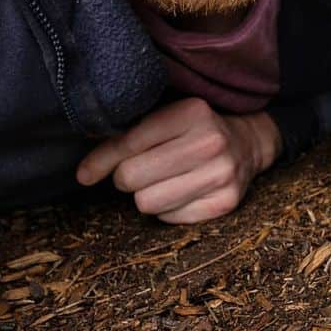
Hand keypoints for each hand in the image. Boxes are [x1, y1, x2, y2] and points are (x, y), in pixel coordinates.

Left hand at [76, 98, 281, 222]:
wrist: (247, 143)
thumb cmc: (193, 129)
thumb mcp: (167, 116)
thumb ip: (127, 134)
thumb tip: (83, 173)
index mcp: (192, 111)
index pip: (128, 143)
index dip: (101, 160)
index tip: (85, 174)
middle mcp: (210, 141)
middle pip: (131, 177)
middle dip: (127, 176)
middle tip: (140, 168)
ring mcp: (221, 173)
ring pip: (147, 202)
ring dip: (147, 194)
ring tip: (164, 179)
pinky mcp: (225, 202)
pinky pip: (169, 219)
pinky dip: (168, 209)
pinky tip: (183, 190)